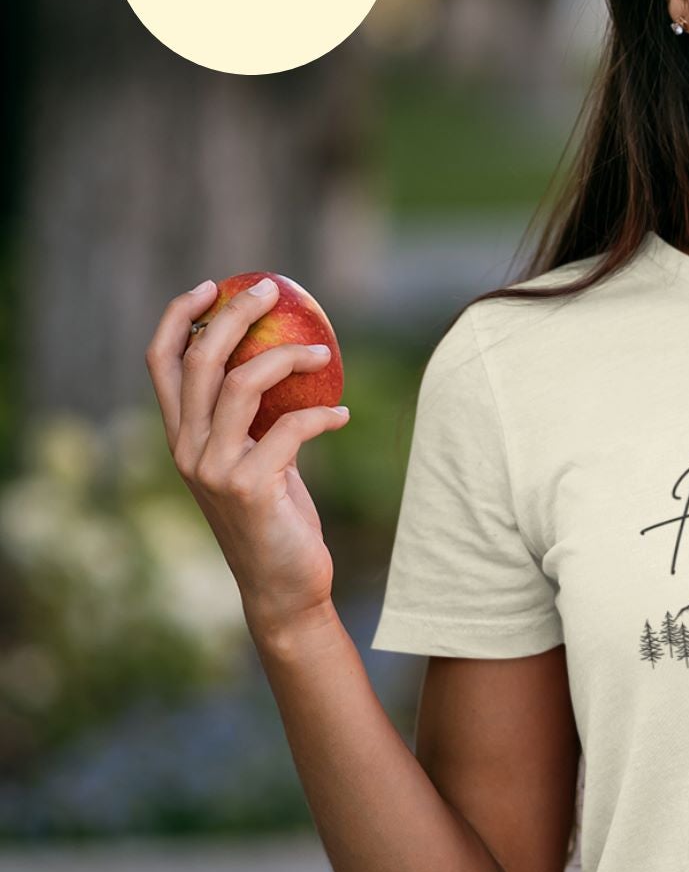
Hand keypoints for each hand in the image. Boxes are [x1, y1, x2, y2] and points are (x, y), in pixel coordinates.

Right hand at [145, 276, 350, 639]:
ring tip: (322, 350)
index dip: (179, 317)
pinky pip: (290, 427)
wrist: (284, 585)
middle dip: (234, 314)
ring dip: (287, 356)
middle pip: (200, 359)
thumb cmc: (277, 519)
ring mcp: (212, 468)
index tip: (211, 286)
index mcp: (181, 438)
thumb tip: (281, 362)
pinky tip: (342, 414)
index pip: (162, 363)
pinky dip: (321, 414)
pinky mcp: (248, 487)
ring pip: (242, 383)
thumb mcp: (257, 460)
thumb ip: (253, 421)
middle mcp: (186, 449)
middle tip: (271, 289)